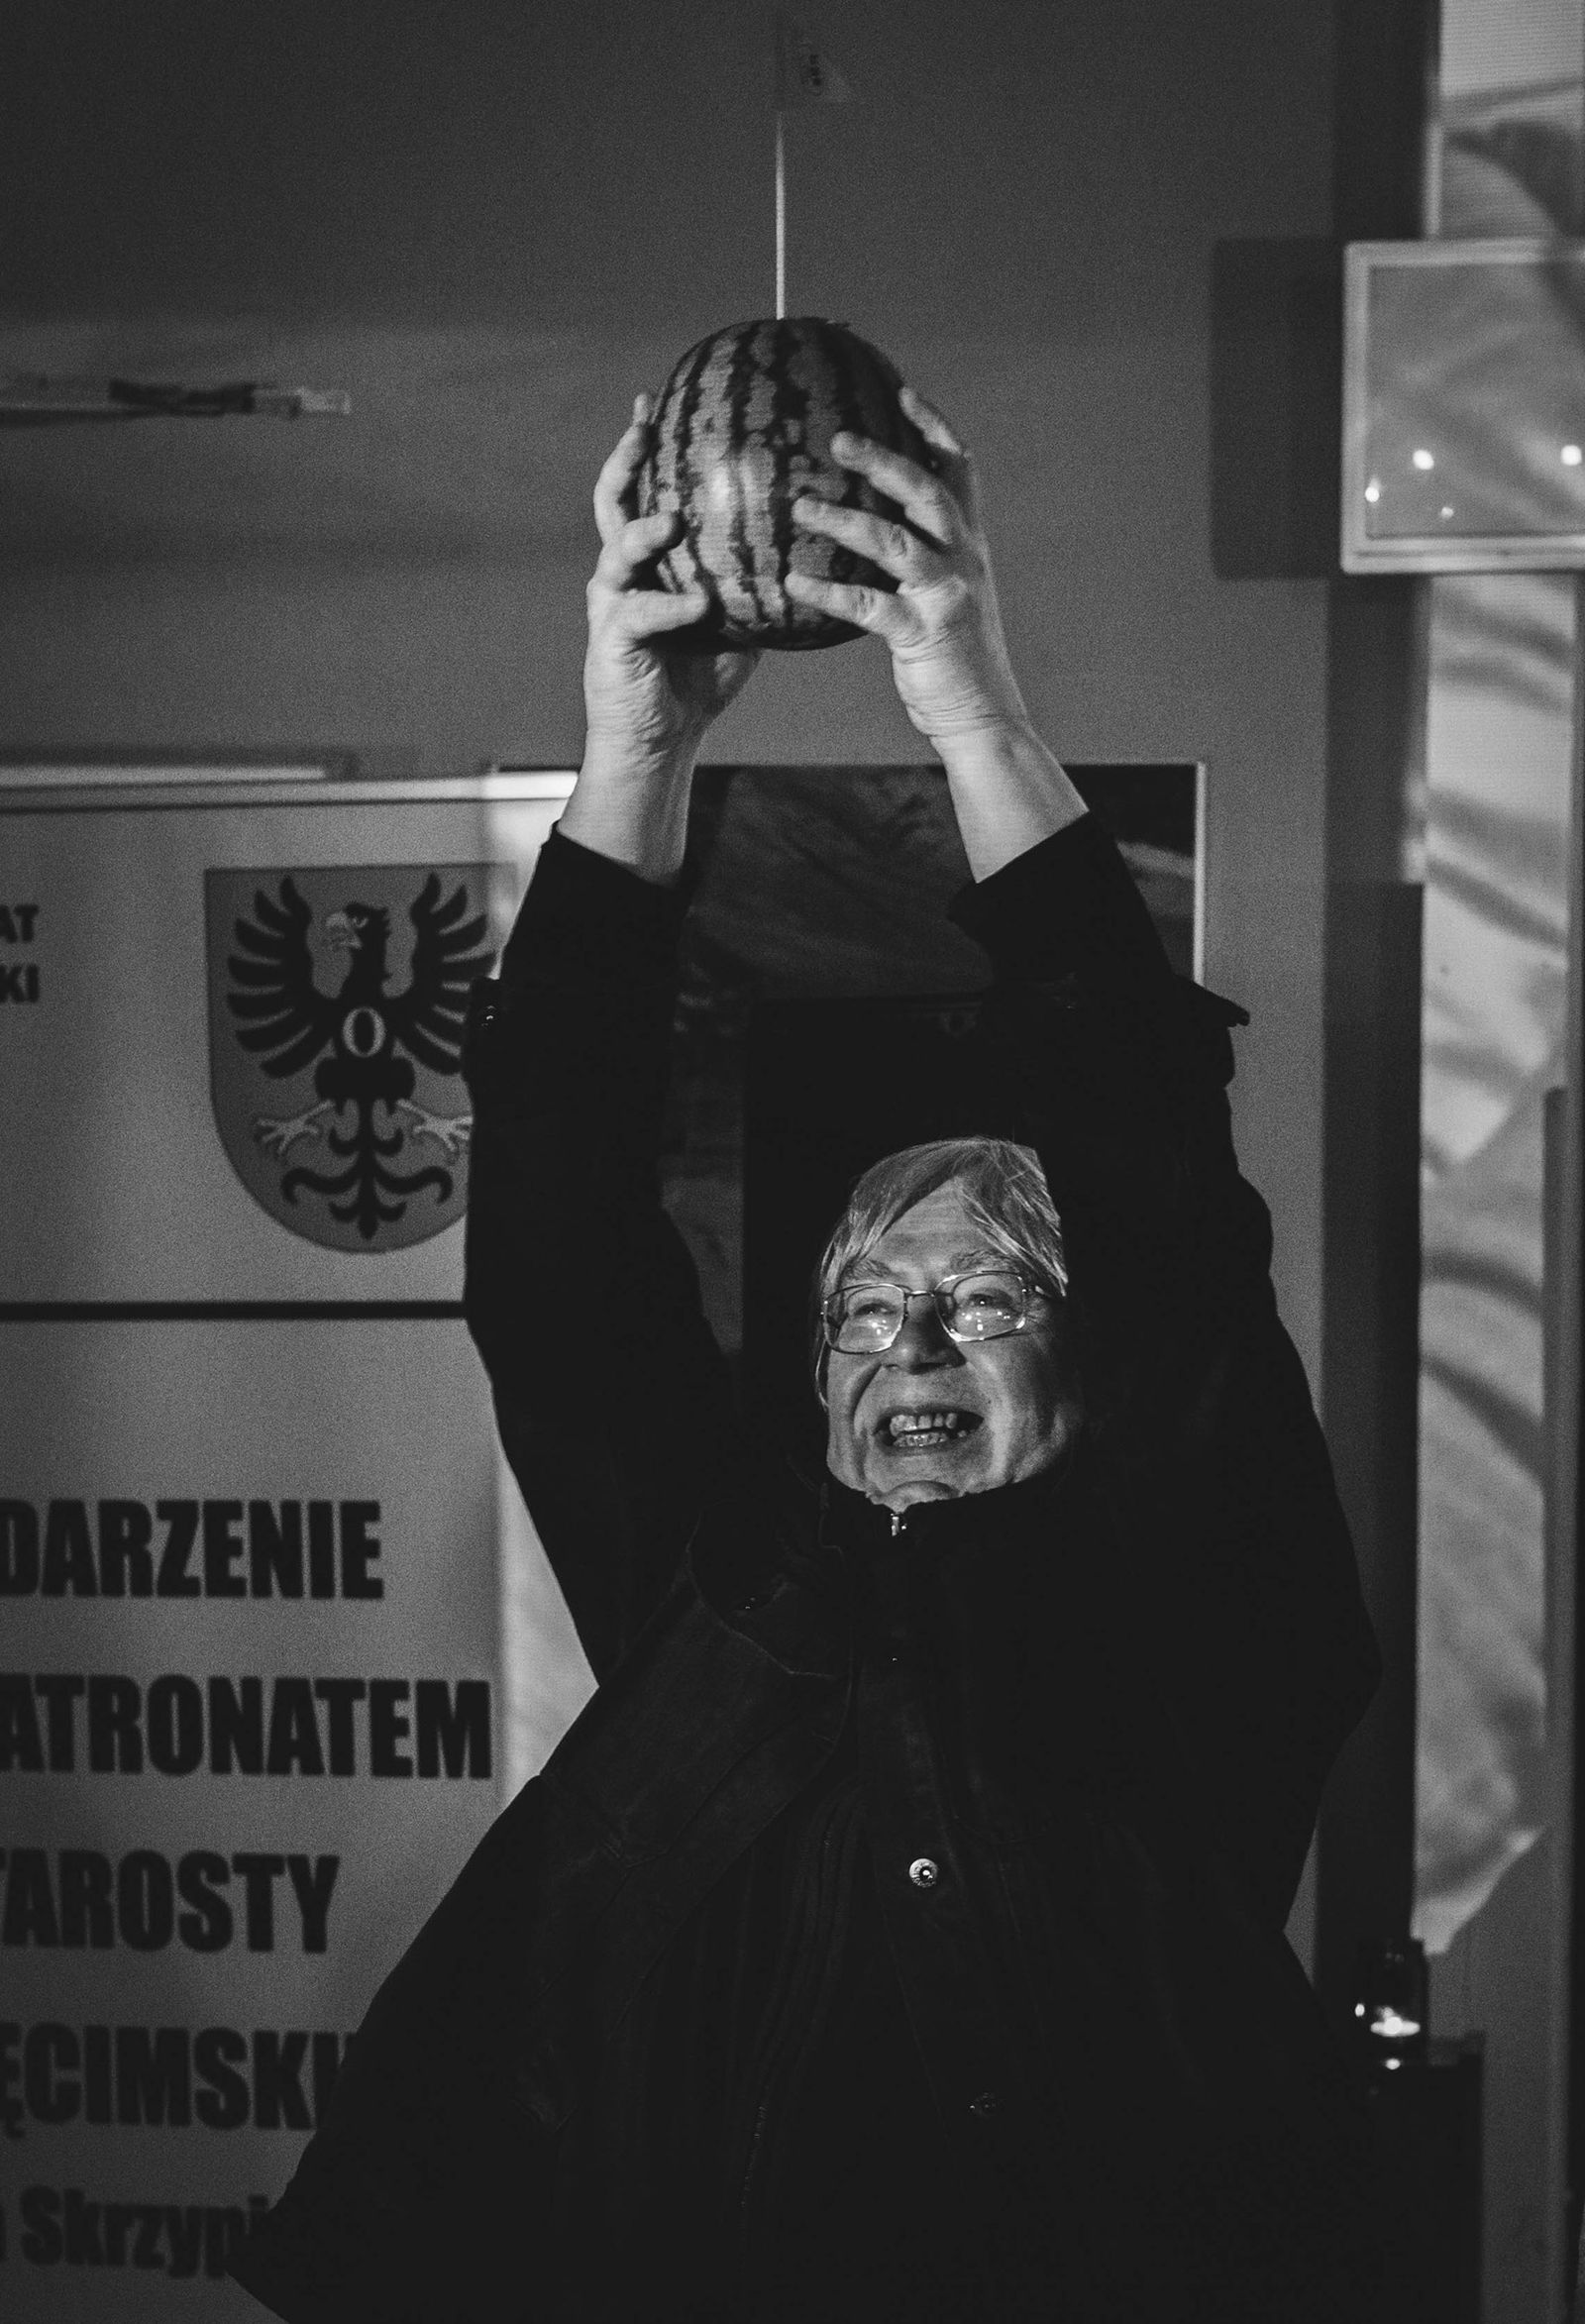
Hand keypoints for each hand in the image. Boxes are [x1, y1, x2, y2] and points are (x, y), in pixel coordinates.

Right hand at [582, 395, 759, 774]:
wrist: (660, 740)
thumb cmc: (700, 678)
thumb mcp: (742, 618)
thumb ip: (762, 579)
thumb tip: (819, 545)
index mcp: (649, 560)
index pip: (645, 488)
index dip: (650, 445)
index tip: (663, 400)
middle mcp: (622, 572)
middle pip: (613, 500)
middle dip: (627, 460)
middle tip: (645, 425)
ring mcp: (612, 604)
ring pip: (616, 551)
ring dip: (643, 532)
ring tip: (672, 520)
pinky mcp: (611, 641)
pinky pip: (640, 615)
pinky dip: (670, 607)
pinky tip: (699, 604)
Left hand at [785, 385, 1029, 751]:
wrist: (982, 717)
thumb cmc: (951, 658)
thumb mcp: (942, 597)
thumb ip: (916, 561)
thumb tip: (866, 530)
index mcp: (969, 546)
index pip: (959, 469)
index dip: (934, 427)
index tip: (900, 391)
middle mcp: (964, 561)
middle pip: (927, 491)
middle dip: (885, 460)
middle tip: (838, 438)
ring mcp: (946, 596)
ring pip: (897, 542)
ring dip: (846, 519)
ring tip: (800, 506)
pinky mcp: (925, 635)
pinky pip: (870, 606)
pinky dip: (830, 592)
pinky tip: (793, 581)